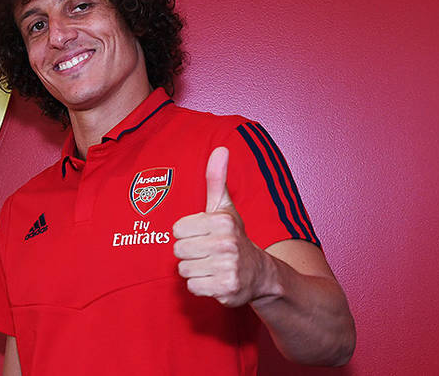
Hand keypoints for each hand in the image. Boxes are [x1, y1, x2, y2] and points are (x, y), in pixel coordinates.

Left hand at [172, 147, 270, 306]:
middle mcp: (227, 244)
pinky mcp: (226, 289)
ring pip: (184, 269)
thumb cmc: (234, 236)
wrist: (261, 274)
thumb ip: (216, 179)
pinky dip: (201, 286)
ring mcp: (228, 268)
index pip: (178, 229)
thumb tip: (220, 149)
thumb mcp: (225, 207)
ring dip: (194, 270)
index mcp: (222, 221)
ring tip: (211, 265)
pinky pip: (193, 287)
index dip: (187, 233)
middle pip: (178, 250)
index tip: (203, 235)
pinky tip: (214, 279)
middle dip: (189, 253)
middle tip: (206, 252)